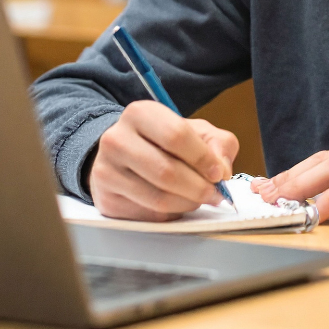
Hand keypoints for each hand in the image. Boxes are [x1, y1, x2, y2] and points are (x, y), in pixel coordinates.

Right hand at [89, 100, 238, 220]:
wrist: (126, 155)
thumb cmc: (165, 142)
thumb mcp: (196, 131)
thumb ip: (219, 144)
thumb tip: (222, 170)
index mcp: (140, 113)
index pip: (176, 135)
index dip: (203, 158)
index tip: (219, 173)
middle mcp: (116, 139)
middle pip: (166, 172)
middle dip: (199, 187)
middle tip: (214, 194)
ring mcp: (106, 170)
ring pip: (158, 198)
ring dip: (187, 204)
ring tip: (198, 198)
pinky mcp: (106, 199)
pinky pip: (147, 215)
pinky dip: (171, 214)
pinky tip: (176, 203)